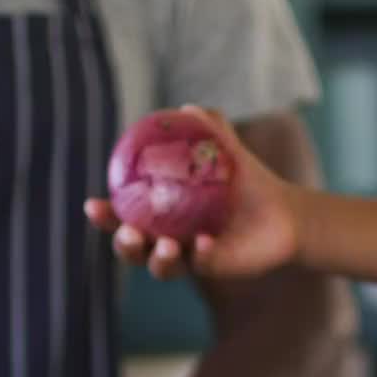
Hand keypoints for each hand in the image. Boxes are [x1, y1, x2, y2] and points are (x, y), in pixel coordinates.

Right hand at [87, 105, 301, 280]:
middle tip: (129, 232)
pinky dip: (201, 254)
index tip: (93, 205)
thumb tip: (187, 109)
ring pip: (161, 265)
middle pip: (133, 249)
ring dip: (158, 257)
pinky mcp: (213, 267)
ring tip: (168, 245)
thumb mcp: (226, 151)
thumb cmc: (246, 181)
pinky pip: (201, 264)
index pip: (123, 216)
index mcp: (159, 213)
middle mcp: (167, 238)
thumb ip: (207, 130)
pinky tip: (206, 242)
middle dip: (123, 244)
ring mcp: (189, 256)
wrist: (283, 211)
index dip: (105, 216)